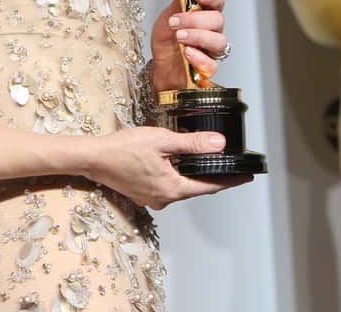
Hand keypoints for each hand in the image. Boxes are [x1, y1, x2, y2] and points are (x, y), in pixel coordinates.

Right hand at [86, 126, 252, 209]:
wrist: (93, 158)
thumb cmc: (123, 149)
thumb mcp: (162, 141)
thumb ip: (192, 143)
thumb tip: (218, 144)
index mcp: (172, 189)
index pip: (210, 186)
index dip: (230, 180)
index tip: (246, 176)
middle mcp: (164, 199)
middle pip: (196, 187)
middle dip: (212, 175)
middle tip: (229, 164)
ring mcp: (153, 198)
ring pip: (181, 185)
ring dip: (193, 173)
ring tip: (205, 158)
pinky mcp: (143, 193)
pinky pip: (168, 185)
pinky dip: (177, 174)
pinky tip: (178, 161)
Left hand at [150, 0, 228, 91]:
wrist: (160, 66)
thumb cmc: (166, 42)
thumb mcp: (166, 18)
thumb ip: (177, 4)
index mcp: (204, 15)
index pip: (217, 1)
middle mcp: (211, 31)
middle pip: (218, 20)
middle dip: (196, 19)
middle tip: (176, 22)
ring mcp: (211, 50)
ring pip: (218, 41)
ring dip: (198, 36)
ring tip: (180, 36)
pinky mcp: (208, 67)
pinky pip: (212, 64)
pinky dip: (199, 57)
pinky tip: (187, 52)